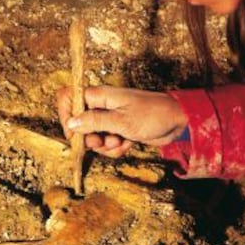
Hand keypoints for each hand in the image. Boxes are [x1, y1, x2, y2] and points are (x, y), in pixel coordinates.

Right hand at [57, 85, 186, 157]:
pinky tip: (128, 144)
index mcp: (100, 95)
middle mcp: (103, 106)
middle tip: (102, 142)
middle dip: (89, 138)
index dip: (66, 115)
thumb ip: (94, 121)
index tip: (72, 132)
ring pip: (93, 137)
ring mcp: (111, 119)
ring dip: (105, 146)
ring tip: (120, 141)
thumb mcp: (121, 121)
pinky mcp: (120, 131)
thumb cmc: (152, 115)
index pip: (69, 98)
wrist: (178, 122)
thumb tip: (70, 123)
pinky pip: (107, 144)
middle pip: (79, 123)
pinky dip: (115, 148)